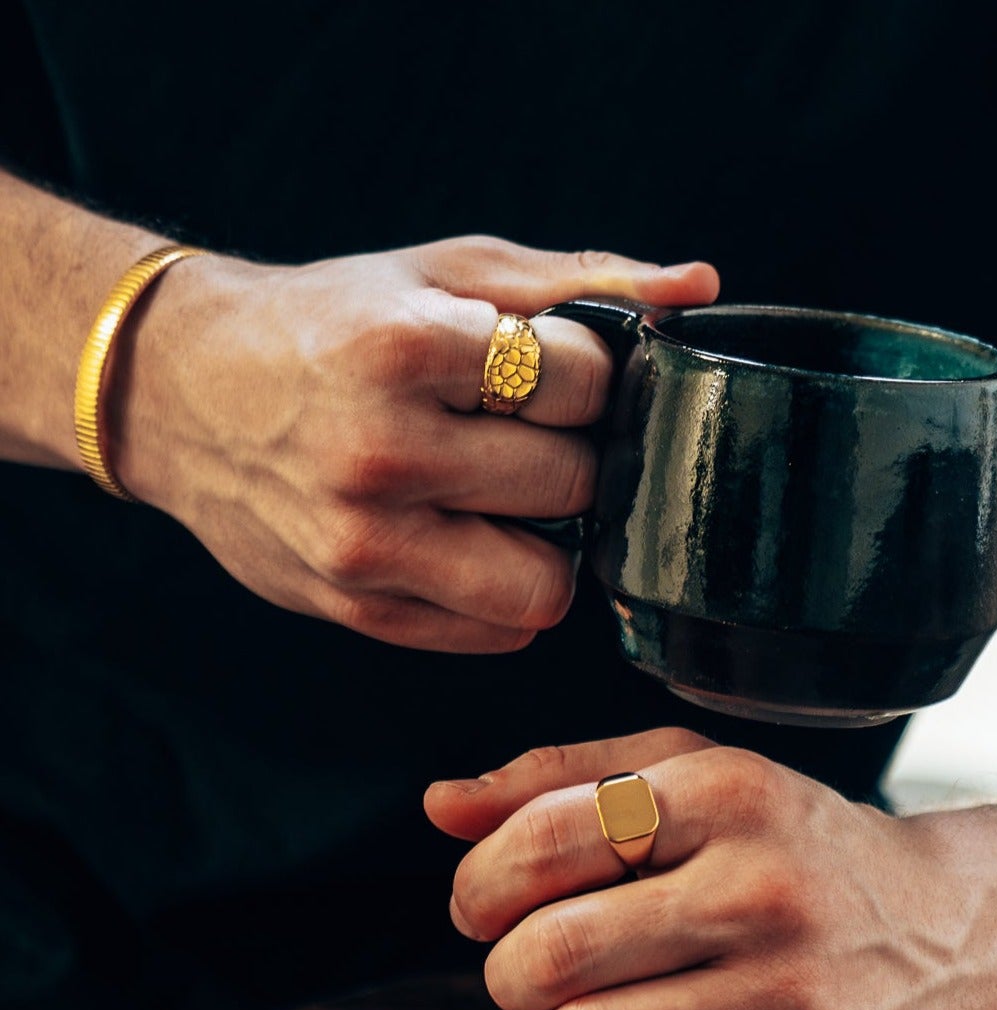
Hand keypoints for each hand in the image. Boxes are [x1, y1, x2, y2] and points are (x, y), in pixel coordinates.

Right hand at [108, 237, 718, 650]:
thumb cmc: (328, 324)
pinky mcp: (358, 609)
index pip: (584, 381)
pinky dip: (504, 592)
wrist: (181, 394)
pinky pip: (498, 632)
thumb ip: (576, 282)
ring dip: (548, 545)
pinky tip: (467, 540)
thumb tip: (698, 286)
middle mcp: (382, 453)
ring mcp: (366, 544)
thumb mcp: (443, 272)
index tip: (553, 373)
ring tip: (506, 500)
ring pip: (547, 584)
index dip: (586, 376)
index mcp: (404, 348)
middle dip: (570, 457)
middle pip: (575, 483)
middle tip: (526, 436)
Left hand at [424, 729, 996, 1009]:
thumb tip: (440, 807)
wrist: (962, 933)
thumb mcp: (702, 775)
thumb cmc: (802, 847)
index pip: (544, 840)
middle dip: (513, 970)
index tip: (486, 903)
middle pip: (547, 957)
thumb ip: (566, 779)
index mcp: (727, 793)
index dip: (481, 883)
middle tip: (545, 962)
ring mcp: (789, 996)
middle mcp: (761, 890)